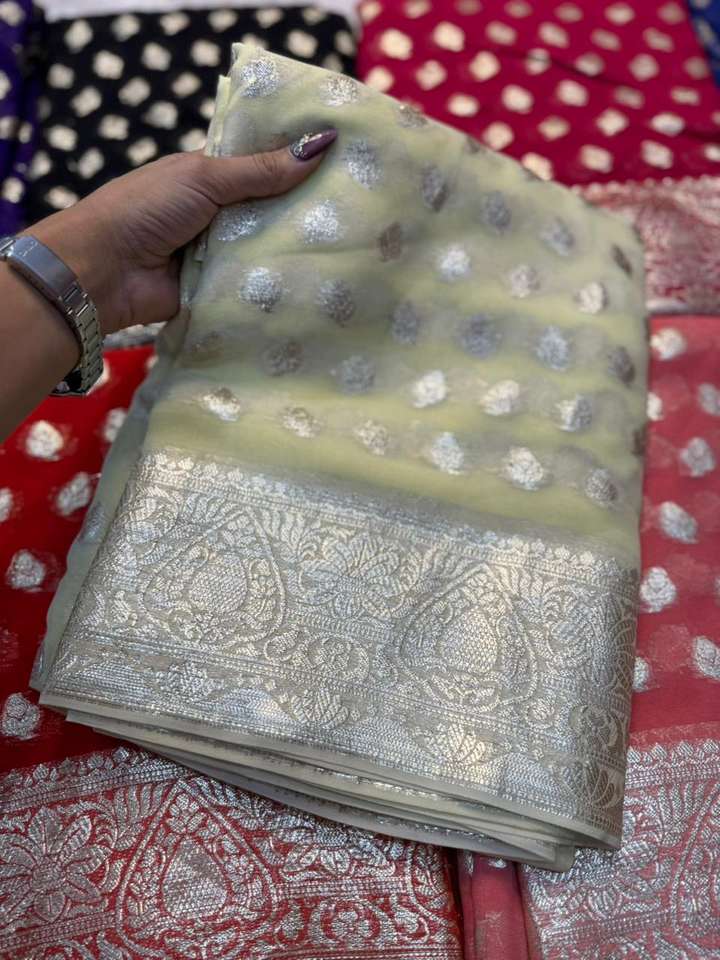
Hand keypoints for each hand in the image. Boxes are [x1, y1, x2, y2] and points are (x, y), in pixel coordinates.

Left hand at [26, 128, 336, 335]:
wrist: (105, 272)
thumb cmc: (145, 209)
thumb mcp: (205, 178)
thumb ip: (262, 170)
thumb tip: (322, 145)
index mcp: (211, 175)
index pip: (264, 163)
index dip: (300, 159)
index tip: (347, 155)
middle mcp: (220, 212)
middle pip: (273, 207)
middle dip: (308, 207)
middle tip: (363, 203)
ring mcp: (222, 251)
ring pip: (270, 245)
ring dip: (298, 245)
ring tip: (354, 239)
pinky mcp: (223, 287)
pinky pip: (258, 281)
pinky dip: (280, 280)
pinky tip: (323, 277)